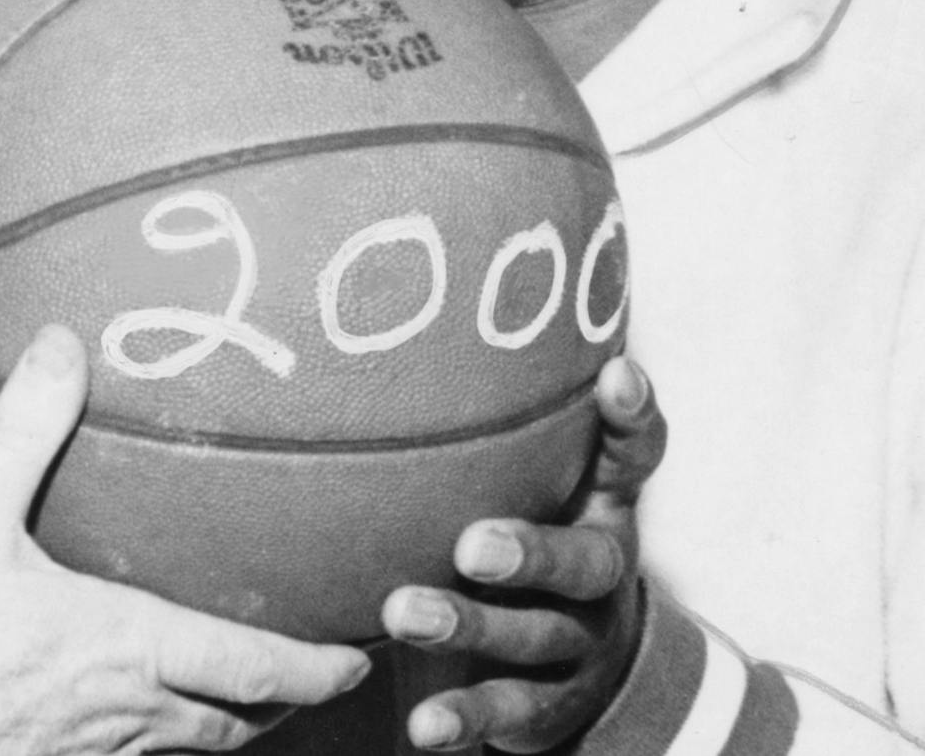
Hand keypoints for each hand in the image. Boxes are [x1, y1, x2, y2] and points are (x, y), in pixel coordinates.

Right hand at [0, 325, 372, 755]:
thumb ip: (22, 429)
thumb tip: (62, 344)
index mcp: (121, 646)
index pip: (250, 668)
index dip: (314, 667)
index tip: (360, 659)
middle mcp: (119, 711)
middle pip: (229, 721)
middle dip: (282, 702)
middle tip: (318, 680)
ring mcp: (79, 750)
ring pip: (181, 748)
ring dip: (223, 724)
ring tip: (239, 698)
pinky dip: (154, 739)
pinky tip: (125, 714)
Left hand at [381, 355, 667, 751]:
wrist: (580, 668)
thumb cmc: (534, 535)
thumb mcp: (537, 476)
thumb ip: (509, 419)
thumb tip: (435, 322)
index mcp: (603, 508)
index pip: (634, 459)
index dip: (633, 420)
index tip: (617, 375)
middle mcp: (602, 578)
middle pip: (583, 564)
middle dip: (531, 553)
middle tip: (473, 545)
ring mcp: (579, 648)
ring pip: (533, 640)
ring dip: (468, 629)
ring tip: (403, 613)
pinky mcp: (547, 709)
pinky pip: (509, 716)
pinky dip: (465, 721)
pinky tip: (422, 725)